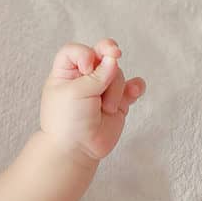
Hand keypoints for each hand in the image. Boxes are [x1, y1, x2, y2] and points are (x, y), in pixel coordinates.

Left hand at [40, 37, 146, 161]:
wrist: (77, 149)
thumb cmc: (67, 120)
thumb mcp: (75, 92)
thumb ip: (96, 74)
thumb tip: (114, 58)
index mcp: (65, 73)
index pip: (76, 51)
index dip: (85, 53)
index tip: (86, 67)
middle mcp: (84, 78)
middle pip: (102, 56)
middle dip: (109, 55)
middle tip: (115, 54)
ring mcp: (102, 89)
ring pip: (118, 73)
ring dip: (114, 88)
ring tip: (105, 108)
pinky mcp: (118, 102)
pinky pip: (133, 87)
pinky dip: (136, 87)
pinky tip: (133, 92)